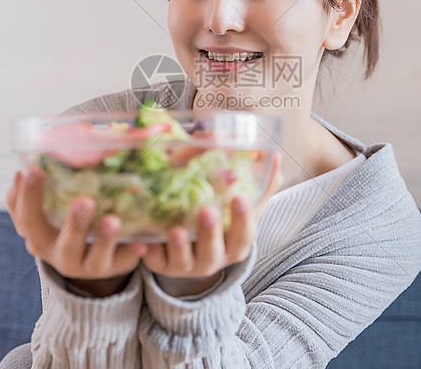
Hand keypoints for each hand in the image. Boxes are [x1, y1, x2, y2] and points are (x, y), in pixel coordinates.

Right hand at [5, 168, 146, 295]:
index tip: (32, 170)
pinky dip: (132, 254)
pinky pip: (124, 263)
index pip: (27, 220)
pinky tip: (141, 243)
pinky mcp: (113, 269)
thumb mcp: (47, 214)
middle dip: (73, 223)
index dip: (28, 197)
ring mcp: (88, 266)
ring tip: (114, 220)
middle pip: (63, 244)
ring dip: (104, 240)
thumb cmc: (65, 225)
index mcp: (40, 239)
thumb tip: (22, 171)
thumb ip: (34, 195)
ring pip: (95, 259)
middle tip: (85, 200)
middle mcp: (61, 256)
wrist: (91, 260)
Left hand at [142, 151, 282, 294]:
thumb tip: (277, 155)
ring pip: (183, 261)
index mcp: (235, 245)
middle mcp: (213, 259)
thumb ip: (261, 185)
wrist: (195, 254)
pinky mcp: (161, 265)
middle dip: (211, 234)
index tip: (239, 197)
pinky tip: (143, 242)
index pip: (243, 236)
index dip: (243, 219)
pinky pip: (154, 262)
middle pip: (214, 252)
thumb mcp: (243, 209)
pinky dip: (149, 254)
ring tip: (175, 230)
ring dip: (180, 246)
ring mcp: (186, 265)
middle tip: (207, 211)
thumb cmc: (223, 225)